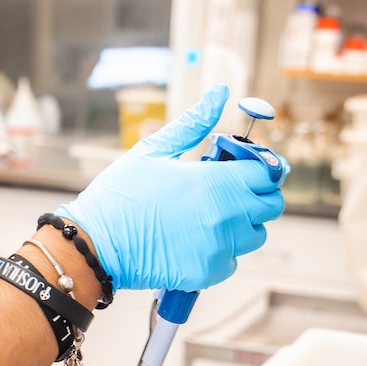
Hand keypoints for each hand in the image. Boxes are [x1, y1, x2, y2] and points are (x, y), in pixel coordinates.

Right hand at [55, 83, 284, 292]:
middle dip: (256, 196)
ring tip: (209, 218)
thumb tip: (219, 93)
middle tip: (229, 192)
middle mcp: (225, 215)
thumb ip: (193, 123)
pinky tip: (195, 241)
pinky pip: (233, 261)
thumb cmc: (120, 195)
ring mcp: (219, 247)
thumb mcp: (154, 150)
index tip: (246, 168)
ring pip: (255, 235)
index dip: (261, 168)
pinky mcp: (208, 272)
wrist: (95, 244)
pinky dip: (221, 252)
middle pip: (271, 206)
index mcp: (215, 181)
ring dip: (241, 225)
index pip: (267, 173)